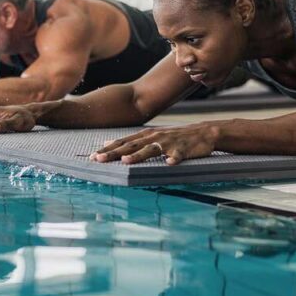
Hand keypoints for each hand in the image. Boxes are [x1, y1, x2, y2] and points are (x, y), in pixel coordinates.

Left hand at [91, 124, 219, 165]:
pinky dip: (174, 159)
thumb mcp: (150, 135)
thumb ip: (129, 140)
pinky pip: (178, 155)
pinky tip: (169, 163)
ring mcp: (169, 143)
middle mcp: (154, 137)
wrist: (203, 133)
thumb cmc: (173, 137)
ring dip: (138, 155)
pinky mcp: (183, 150)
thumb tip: (106, 143)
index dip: (107, 149)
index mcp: (145, 135)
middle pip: (131, 146)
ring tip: (126, 161)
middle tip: (99, 159)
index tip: (92, 157)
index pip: (122, 142)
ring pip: (151, 149)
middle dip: (114, 153)